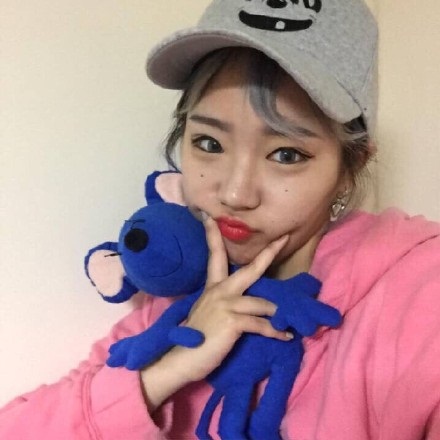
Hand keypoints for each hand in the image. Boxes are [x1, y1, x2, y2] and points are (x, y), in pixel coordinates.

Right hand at [141, 217, 289, 410]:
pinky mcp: (233, 321)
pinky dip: (276, 332)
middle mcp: (220, 291)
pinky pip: (262, 324)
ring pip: (262, 303)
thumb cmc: (193, 339)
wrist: (180, 359)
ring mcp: (227, 304)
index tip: (211, 216)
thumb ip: (220, 303)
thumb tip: (239, 302)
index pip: (215, 255)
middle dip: (269, 254)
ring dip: (277, 314)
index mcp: (212, 287)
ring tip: (288, 323)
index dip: (214, 235)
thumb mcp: (206, 313)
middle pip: (250, 269)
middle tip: (284, 239)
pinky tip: (285, 336)